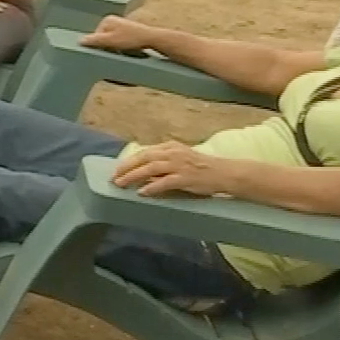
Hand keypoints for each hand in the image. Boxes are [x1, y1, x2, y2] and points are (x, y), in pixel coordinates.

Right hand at [81, 14, 160, 53]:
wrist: (152, 38)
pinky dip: (120, 47)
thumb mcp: (110, 41)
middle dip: (106, 47)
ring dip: (114, 48)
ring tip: (122, 51)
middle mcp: (113, 21)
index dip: (99, 47)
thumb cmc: (131, 38)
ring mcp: (121, 26)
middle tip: (114, 53)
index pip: (95, 36)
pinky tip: (127, 50)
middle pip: (102, 39)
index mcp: (107, 20)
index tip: (106, 52)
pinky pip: (118, 41)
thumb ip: (94, 40)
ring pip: (111, 41)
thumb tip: (80, 41)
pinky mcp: (128, 31)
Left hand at [113, 141, 238, 197]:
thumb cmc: (201, 167)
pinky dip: (151, 187)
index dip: (129, 160)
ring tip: (122, 184)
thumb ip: (163, 161)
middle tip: (114, 177)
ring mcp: (179, 165)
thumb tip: (142, 171)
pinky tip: (142, 192)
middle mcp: (173, 153)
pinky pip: (164, 182)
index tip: (117, 169)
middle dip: (126, 167)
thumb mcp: (180, 158)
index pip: (144, 152)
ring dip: (133, 176)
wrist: (225, 173)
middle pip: (144, 158)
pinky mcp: (185, 177)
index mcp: (171, 147)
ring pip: (150, 168)